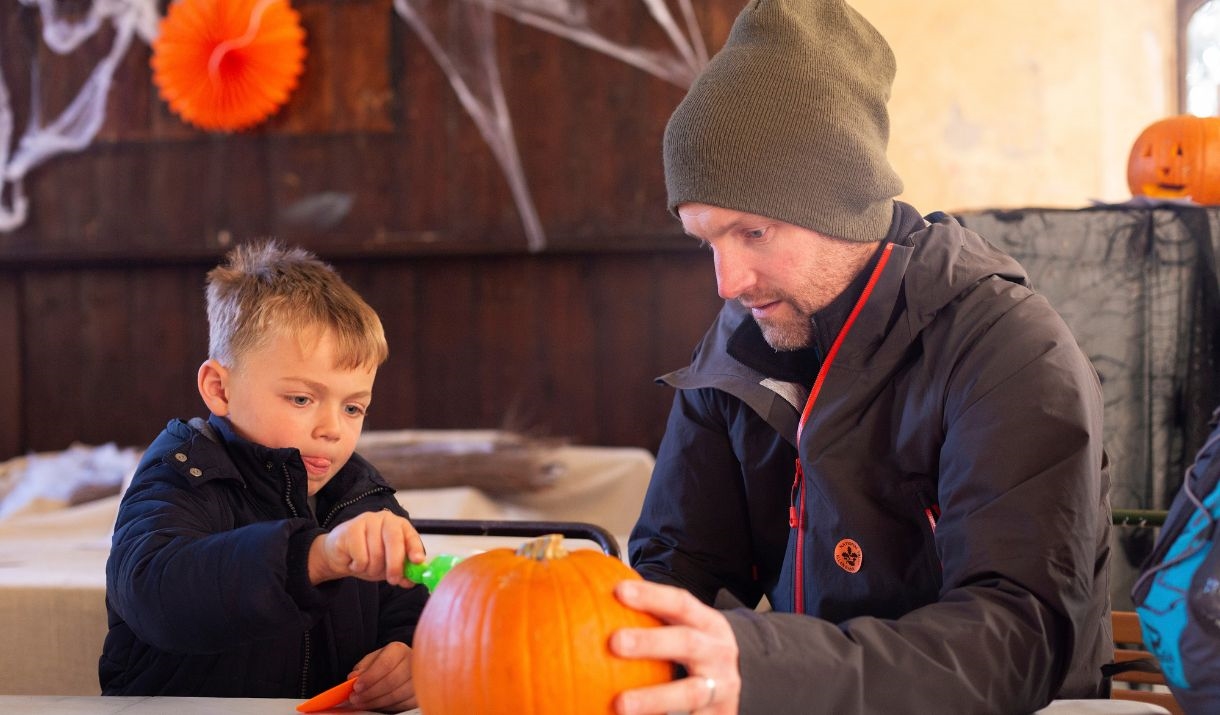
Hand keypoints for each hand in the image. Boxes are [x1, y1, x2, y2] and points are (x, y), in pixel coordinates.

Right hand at [308, 510, 425, 585]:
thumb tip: (411, 581)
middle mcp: (385, 519)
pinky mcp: (351, 529)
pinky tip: (353, 561)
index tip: (417, 561)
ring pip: (376, 553)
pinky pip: (361, 556)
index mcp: (399, 525)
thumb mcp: (388, 566)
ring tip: (366, 566)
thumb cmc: (367, 556)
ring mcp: (367, 521)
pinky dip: (358, 566)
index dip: (415, 548)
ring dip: (372, 568)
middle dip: (395, 564)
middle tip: (393, 579)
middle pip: (394, 540)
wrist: (339, 554)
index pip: (410, 535)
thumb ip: (401, 572)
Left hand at [348, 641, 417, 712]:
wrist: (404, 666)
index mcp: (399, 650)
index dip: (370, 678)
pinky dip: (387, 707)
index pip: (385, 664)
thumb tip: (353, 677)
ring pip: (397, 695)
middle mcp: (412, 662)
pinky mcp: (420, 694)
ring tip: (362, 703)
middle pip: (391, 681)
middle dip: (370, 693)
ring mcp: (419, 679)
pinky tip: (377, 705)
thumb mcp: (372, 660)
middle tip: (355, 699)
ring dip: (376, 702)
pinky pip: (403, 705)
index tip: (356, 687)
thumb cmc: (386, 663)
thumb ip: (363, 667)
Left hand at [610, 579, 740, 714]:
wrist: (732, 687)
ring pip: (690, 693)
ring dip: (654, 698)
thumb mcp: (684, 627)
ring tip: (620, 704)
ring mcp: (721, 688)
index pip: (681, 604)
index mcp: (708, 624)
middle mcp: (718, 653)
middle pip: (687, 643)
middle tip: (615, 642)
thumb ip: (651, 614)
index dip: (652, 596)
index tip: (619, 591)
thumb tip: (596, 589)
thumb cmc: (694, 650)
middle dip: (651, 642)